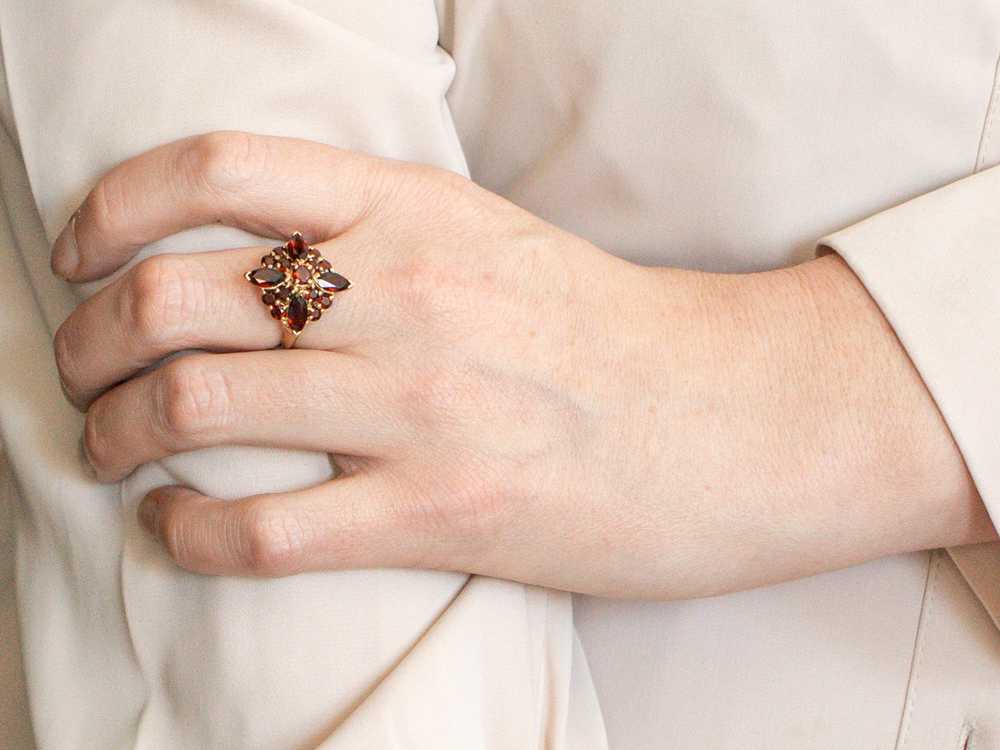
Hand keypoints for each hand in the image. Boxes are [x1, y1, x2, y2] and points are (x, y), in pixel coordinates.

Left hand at [52, 131, 994, 597]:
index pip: (219, 168)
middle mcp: (407, 295)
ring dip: (114, 433)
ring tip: (110, 450)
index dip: (114, 207)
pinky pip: (264, 529)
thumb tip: (261, 256)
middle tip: (82, 371)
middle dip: (88, 341)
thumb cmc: (607, 331)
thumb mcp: (491, 240)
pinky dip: (187, 532)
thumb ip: (379, 232)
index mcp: (417, 212)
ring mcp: (421, 406)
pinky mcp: (440, 514)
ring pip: (196, 404)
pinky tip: (174, 528)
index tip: (79, 253)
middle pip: (174, 298)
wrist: (729, 419)